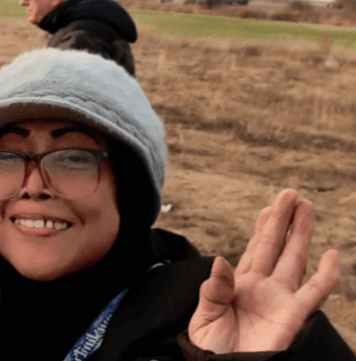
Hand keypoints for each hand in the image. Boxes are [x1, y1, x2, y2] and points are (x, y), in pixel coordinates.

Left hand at [188, 189, 339, 353]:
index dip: (262, 227)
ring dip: (300, 234)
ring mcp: (280, 300)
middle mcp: (262, 287)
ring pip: (294, 259)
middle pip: (275, 246)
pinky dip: (326, 275)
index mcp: (237, 284)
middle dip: (283, 220)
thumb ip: (214, 290)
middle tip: (291, 193)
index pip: (253, 249)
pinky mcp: (293, 317)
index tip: (270, 207)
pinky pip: (314, 293)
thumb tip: (220, 261)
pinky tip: (332, 255)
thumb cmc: (212, 349)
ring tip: (307, 206)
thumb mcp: (204, 317)